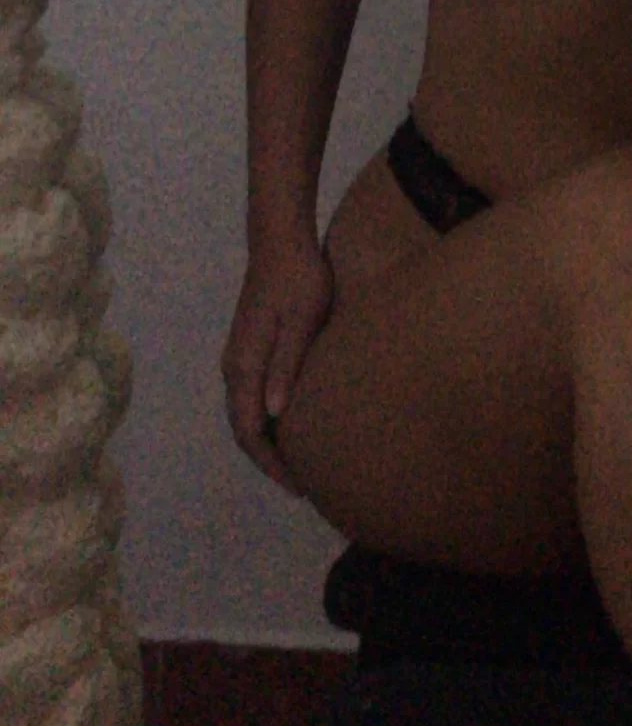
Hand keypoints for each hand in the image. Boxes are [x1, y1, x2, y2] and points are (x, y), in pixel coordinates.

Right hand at [221, 236, 334, 491]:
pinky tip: (294, 424)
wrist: (281, 239)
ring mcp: (239, 357)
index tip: (298, 486)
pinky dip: (269, 420)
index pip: (250, 430)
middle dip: (269, 460)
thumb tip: (275, 414)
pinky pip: (254, 397)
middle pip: (244, 429)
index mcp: (244, 366)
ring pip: (248, 414)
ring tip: (300, 463)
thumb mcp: (302, 321)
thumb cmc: (300, 278)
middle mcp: (234, 367)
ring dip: (269, 442)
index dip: (271, 463)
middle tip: (302, 485)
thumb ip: (287, 365)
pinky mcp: (251, 348)